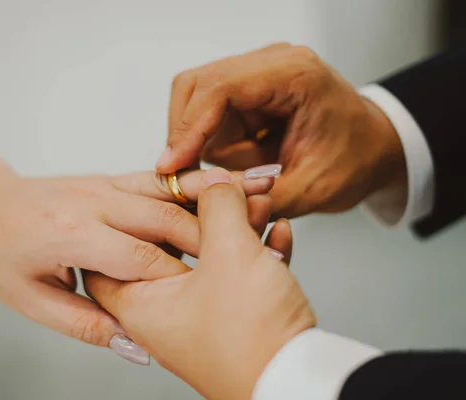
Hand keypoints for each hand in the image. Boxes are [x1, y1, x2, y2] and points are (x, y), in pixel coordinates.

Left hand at [0, 161, 274, 349]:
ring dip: (217, 191)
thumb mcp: (29, 301)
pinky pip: (159, 177)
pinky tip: (227, 178)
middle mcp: (93, 202)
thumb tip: (133, 348)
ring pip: (170, 188)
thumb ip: (85, 323)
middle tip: (266, 233)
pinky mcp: (110, 178)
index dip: (187, 276)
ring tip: (262, 189)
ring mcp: (103, 184)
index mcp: (73, 236)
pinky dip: (195, 179)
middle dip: (217, 229)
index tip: (225, 292)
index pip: (144, 258)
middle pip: (168, 217)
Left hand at [84, 167, 314, 399]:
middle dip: (204, 211)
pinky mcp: (234, 320)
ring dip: (238, 226)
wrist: (298, 383)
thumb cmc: (250, 338)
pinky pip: (237, 276)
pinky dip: (257, 251)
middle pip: (171, 247)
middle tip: (228, 188)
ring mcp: (201, 318)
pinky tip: (279, 233)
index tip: (158, 192)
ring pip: (210, 258)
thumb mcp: (229, 255)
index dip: (132, 217)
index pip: (112, 255)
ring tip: (263, 202)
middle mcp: (164, 314)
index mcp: (140, 304)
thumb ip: (217, 208)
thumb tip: (214, 182)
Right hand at [157, 43, 406, 217]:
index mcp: (293, 75)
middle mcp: (270, 63)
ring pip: (197, 104)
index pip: (219, 89)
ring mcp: (257, 73)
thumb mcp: (313, 190)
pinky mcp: (248, 90)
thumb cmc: (355, 159)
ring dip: (209, 144)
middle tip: (192, 175)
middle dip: (189, 135)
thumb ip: (259, 197)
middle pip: (196, 86)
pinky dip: (216, 144)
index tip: (171, 165)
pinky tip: (249, 159)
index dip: (188, 128)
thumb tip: (207, 198)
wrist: (373, 147)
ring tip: (251, 167)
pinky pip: (210, 117)